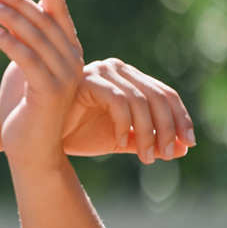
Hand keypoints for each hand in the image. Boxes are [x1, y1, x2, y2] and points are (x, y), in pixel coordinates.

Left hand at [0, 0, 84, 167]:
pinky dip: (9, 43)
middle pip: (44, 21)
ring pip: (35, 37)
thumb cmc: (25, 110)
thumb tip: (12, 17)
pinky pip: (28, 60)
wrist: (33, 151)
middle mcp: (73, 62)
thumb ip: (27, 44)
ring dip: (9, 17)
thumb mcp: (27, 70)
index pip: (60, 14)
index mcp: (70, 54)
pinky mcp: (49, 92)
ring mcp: (64, 77)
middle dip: (18, 0)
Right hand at [0, 59, 197, 163]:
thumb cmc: (77, 133)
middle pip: (158, 96)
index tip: (188, 145)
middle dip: (169, 128)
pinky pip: (117, 101)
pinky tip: (121, 142)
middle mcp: (117, 70)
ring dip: (148, 132)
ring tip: (146, 157)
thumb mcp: (119, 139)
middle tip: (169, 155)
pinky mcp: (86, 80)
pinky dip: (125, 124)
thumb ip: (147, 141)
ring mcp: (101, 72)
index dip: (181, 119)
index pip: (165, 94)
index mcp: (128, 79)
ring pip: (140, 100)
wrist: (38, 134)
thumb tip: (184, 149)